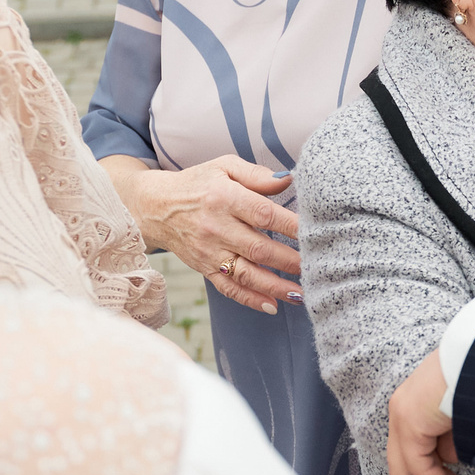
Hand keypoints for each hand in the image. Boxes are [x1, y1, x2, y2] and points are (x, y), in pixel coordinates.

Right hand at [121, 154, 299, 315]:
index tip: (316, 232)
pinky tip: (272, 307)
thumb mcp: (224, 167)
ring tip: (303, 294)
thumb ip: (257, 175)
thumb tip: (289, 180)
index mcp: (224, 198)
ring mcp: (209, 252)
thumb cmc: (197, 184)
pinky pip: (229, 288)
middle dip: (291, 260)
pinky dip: (250, 300)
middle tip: (318, 267)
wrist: (156, 207)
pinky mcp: (204, 269)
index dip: (292, 225)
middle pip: (259, 248)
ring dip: (276, 287)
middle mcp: (217, 227)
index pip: (264, 214)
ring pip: (247, 274)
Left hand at [385, 351, 466, 474]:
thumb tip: (455, 462)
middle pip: (403, 465)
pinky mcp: (408, 419)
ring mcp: (403, 412)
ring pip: (405, 469)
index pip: (414, 451)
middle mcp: (406, 407)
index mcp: (418, 404)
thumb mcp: (471, 416)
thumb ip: (458, 438)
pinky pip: (420, 462)